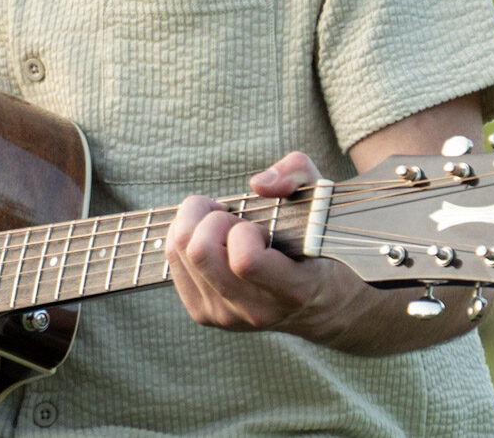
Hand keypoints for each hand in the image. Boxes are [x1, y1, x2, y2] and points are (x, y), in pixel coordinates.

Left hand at [166, 151, 347, 332]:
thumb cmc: (316, 241)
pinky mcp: (204, 313)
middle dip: (212, 218)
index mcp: (291, 290)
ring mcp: (225, 317)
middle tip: (235, 218)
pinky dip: (185, 237)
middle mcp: (254, 310)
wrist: (318, 302)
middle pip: (200, 253)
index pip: (245, 261)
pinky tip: (212, 239)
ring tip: (224, 227)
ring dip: (196, 224)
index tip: (259, 226)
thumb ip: (296, 175)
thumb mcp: (320, 198)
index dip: (243, 230)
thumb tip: (257, 184)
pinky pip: (173, 260)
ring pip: (180, 252)